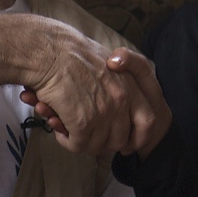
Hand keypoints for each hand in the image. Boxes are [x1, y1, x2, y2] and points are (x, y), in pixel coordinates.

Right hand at [18, 19, 130, 154]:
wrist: (48, 50)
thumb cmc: (68, 51)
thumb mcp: (104, 62)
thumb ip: (114, 84)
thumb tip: (108, 107)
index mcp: (130, 84)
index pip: (148, 121)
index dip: (138, 137)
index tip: (127, 144)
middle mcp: (122, 99)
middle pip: (121, 139)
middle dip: (102, 143)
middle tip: (85, 136)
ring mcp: (104, 112)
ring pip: (97, 146)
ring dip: (80, 141)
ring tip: (66, 127)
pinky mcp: (84, 121)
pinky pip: (77, 145)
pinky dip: (65, 141)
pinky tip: (56, 124)